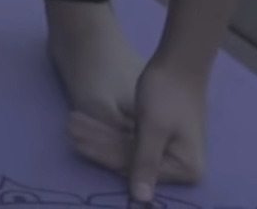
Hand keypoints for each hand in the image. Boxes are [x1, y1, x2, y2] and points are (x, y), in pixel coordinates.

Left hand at [68, 56, 208, 201]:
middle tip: (70, 127)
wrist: (180, 62)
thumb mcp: (154, 128)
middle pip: (129, 160)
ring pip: (126, 150)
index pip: (134, 167)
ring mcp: (170, 155)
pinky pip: (130, 142)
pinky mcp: (159, 142)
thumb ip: (145, 162)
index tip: (77, 141)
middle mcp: (182, 168)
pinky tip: (87, 125)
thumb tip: (141, 200)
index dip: (103, 153)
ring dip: (98, 136)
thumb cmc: (168, 92)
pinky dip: (108, 132)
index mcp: (187, 169)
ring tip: (72, 123)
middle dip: (97, 142)